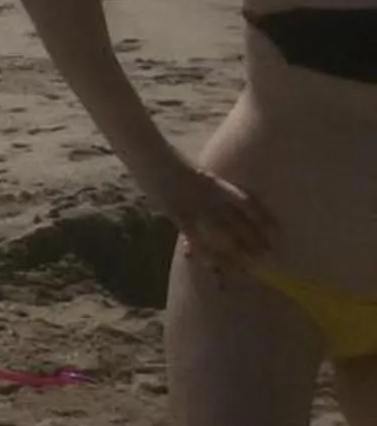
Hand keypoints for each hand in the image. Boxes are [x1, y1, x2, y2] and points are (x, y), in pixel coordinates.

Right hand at [151, 160, 273, 266]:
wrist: (150, 157)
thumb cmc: (168, 160)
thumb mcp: (194, 170)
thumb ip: (206, 184)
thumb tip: (215, 194)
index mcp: (216, 183)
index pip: (246, 203)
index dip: (262, 218)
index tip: (276, 231)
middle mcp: (211, 197)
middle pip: (237, 222)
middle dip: (253, 240)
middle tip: (267, 256)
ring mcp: (196, 207)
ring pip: (221, 234)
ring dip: (233, 252)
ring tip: (245, 267)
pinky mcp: (179, 215)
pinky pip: (195, 238)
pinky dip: (204, 252)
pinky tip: (211, 263)